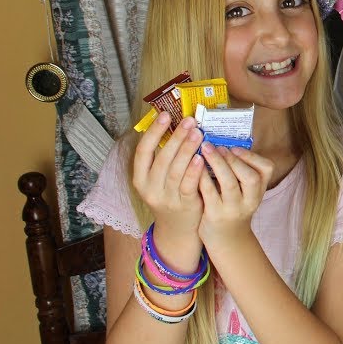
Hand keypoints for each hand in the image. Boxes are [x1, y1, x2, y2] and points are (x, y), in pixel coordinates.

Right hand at [131, 113, 204, 236]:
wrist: (177, 229)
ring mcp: (166, 198)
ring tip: (197, 133)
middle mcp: (149, 188)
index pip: (143, 151)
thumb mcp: (159, 179)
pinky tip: (202, 157)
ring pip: (175, 170)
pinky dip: (194, 170)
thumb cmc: (170, 195)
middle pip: (162, 158)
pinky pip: (188, 185)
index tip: (164, 114)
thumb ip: (164, 158)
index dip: (153, 132)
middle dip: (176, 137)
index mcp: (140, 178)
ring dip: (187, 149)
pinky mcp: (184, 205)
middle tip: (189, 120)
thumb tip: (176, 125)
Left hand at [197, 143, 270, 246]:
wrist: (227, 239)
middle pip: (250, 177)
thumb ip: (239, 170)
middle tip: (216, 145)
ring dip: (217, 164)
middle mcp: (250, 200)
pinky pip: (209, 193)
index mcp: (259, 190)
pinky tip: (193, 166)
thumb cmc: (233, 206)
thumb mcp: (245, 191)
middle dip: (233, 159)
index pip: (266, 169)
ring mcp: (234, 209)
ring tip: (203, 149)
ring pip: (229, 184)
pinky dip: (202, 177)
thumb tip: (222, 140)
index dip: (251, 156)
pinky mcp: (215, 215)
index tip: (234, 147)